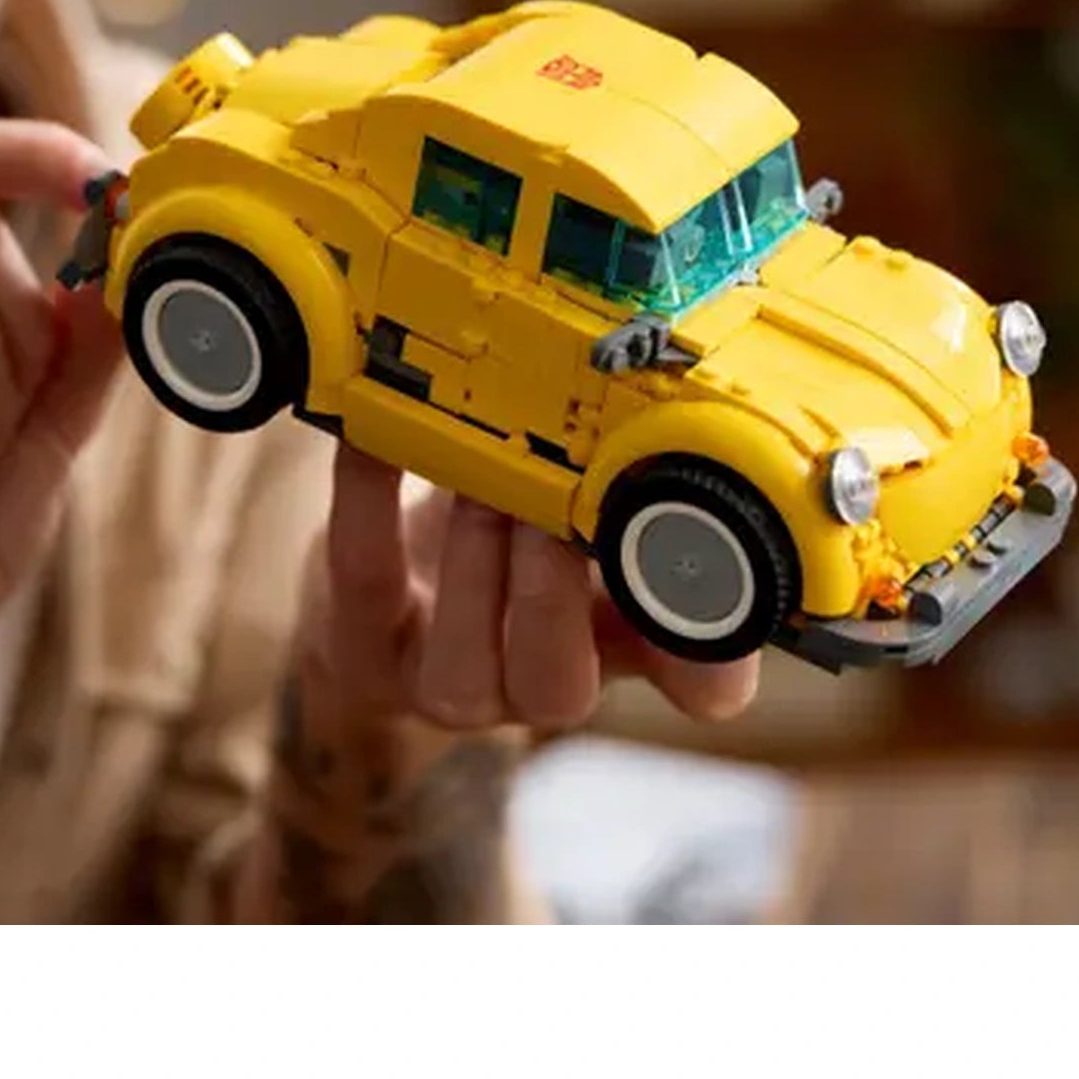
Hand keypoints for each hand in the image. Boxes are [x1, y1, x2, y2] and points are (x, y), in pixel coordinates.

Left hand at [299, 444, 763, 742]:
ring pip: (463, 663)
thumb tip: (680, 389)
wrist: (396, 581)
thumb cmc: (522, 529)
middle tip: (556, 493)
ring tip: (481, 467)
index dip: (716, 651)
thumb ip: (641, 475)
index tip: (713, 568)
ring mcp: (449, 683)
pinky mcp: (362, 646)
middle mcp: (541, 684)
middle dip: (554, 587)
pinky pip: (366, 575)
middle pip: (560, 685)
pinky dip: (369, 498)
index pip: (704, 688)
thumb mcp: (595, 507)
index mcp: (626, 647)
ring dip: (477, 554)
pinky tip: (377, 434)